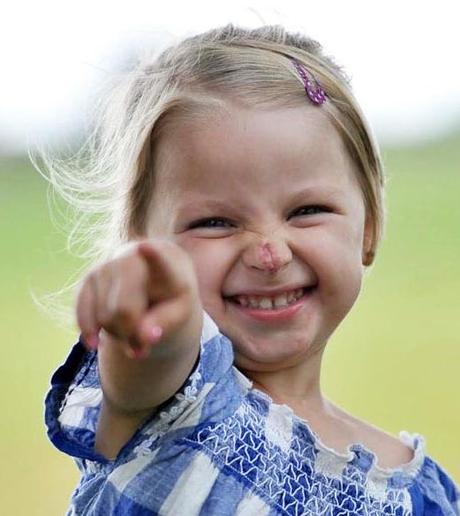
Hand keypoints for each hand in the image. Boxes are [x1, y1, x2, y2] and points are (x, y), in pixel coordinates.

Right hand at [76, 239, 198, 358]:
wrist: (151, 277)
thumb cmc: (170, 297)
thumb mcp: (179, 312)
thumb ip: (164, 324)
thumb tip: (144, 338)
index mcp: (164, 263)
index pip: (159, 259)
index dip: (152, 255)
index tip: (145, 247)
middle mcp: (131, 259)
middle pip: (124, 311)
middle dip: (132, 333)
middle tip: (146, 337)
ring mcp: (106, 267)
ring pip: (104, 319)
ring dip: (117, 334)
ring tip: (132, 326)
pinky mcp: (87, 279)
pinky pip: (82, 315)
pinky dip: (90, 333)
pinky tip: (95, 341)